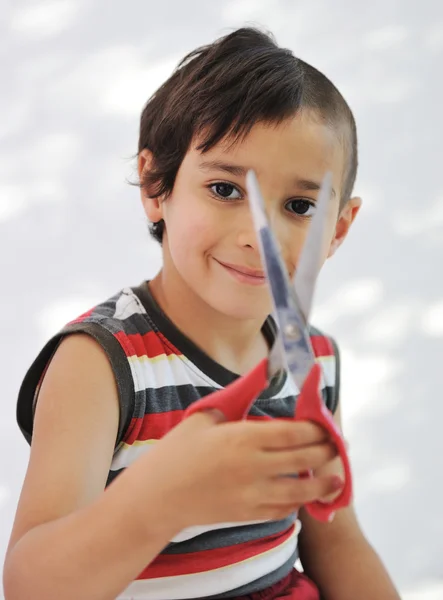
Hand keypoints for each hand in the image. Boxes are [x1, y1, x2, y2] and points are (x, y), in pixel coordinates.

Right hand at [139, 410, 342, 530]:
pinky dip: (299, 502)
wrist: (157, 497)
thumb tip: (264, 369)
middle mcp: (253, 467)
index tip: (325, 424)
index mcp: (243, 437)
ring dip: (323, 483)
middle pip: (304, 458)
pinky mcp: (248, 515)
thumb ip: (239, 393)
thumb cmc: (177, 451)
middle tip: (337, 445)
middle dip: (326, 451)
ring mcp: (253, 494)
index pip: (294, 432)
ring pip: (301, 490)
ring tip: (336, 478)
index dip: (316, 428)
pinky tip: (305, 494)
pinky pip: (284, 509)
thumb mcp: (206, 416)